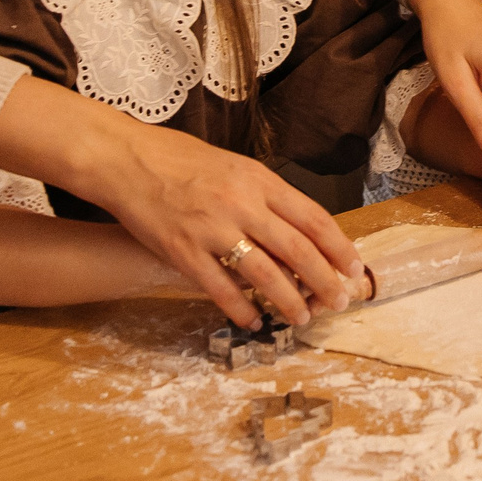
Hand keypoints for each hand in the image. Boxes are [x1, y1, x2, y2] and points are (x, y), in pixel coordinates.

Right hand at [0, 79, 363, 330]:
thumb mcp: (235, 166)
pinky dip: (241, 308)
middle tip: (339, 302)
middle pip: (297, 249)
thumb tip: (299, 230)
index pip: (313, 217)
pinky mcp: (183, 251)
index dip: (339, 247)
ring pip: (264, 273)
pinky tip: (254, 321)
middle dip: (324, 280)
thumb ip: (265, 196)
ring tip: (302, 318)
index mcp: (259, 180)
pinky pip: (219, 288)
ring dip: (289, 300)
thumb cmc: (181, 160)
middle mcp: (241, 203)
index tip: (354, 268)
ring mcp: (212, 229)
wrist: (127, 159)